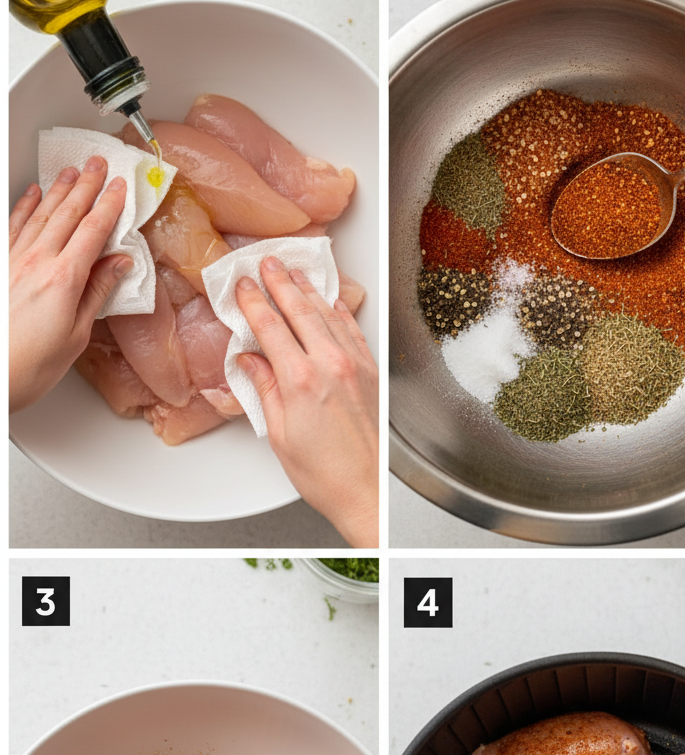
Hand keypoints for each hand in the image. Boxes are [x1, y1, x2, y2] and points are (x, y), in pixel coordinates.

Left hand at [10, 157, 132, 412]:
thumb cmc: (29, 366)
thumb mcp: (76, 335)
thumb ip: (96, 293)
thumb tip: (117, 267)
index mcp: (63, 279)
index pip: (93, 231)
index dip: (109, 206)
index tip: (120, 188)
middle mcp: (36, 263)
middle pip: (67, 214)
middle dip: (86, 186)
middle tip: (98, 165)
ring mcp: (13, 262)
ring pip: (40, 214)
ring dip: (58, 190)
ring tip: (71, 172)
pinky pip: (13, 227)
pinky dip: (25, 207)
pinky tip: (31, 195)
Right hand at [235, 257, 377, 546]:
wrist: (367, 492)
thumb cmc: (326, 474)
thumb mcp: (279, 434)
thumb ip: (265, 390)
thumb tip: (250, 363)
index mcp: (301, 380)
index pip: (270, 326)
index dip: (254, 301)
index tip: (243, 285)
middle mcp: (331, 366)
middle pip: (300, 310)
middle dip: (281, 282)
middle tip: (267, 262)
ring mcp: (355, 367)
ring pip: (329, 315)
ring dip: (309, 290)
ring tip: (295, 273)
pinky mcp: (371, 374)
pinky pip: (353, 331)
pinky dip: (339, 312)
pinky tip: (332, 302)